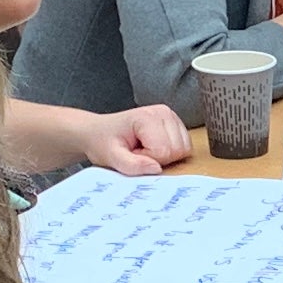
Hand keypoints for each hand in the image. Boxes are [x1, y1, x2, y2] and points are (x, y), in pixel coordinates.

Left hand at [73, 104, 188, 172]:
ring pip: (184, 149)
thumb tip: (157, 169)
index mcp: (148, 117)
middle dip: (157, 158)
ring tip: (144, 149)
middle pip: (177, 150)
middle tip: (137, 152)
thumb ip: (132, 165)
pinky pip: (185, 147)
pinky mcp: (176, 123)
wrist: (97, 132)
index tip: (131, 153)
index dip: (147, 159)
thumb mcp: (111, 156)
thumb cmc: (103, 142)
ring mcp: (172, 116)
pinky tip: (152, 147)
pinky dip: (170, 153)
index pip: (163, 151)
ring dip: (164, 156)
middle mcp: (164, 112)